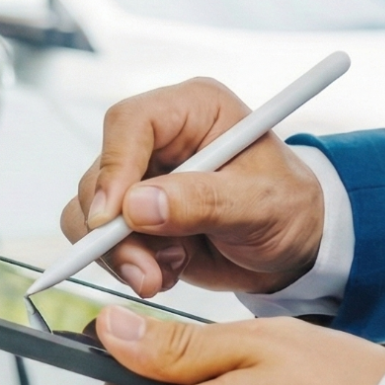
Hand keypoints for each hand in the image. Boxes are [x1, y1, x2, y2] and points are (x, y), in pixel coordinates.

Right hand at [60, 78, 324, 297]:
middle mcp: (157, 139)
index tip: (113, 217)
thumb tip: (138, 206)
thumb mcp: (260, 204)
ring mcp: (140, 178)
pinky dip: (126, 265)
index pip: (130, 123)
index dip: (114, 167)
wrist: (293, 246)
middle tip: (144, 271)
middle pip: (101, 174)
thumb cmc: (288, 208)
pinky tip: (166, 272)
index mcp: (192, 110)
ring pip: (92, 212)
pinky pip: (100, 241)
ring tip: (165, 274)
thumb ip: (203, 202)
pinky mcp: (131, 216)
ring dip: (120, 254)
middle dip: (115, 231)